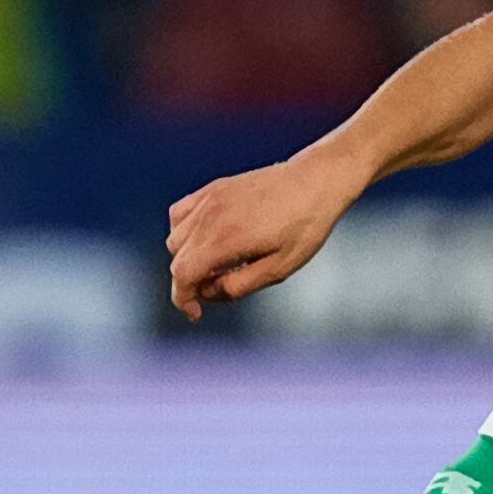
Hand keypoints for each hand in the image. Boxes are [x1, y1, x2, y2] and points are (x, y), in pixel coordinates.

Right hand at [165, 151, 365, 318]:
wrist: (316, 180)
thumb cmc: (305, 225)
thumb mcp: (279, 268)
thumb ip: (239, 286)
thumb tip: (208, 293)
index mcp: (226, 238)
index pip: (182, 274)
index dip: (183, 299)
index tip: (196, 312)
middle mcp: (211, 215)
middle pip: (177, 258)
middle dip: (190, 282)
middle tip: (218, 289)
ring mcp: (210, 198)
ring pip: (176, 237)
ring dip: (188, 257)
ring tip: (220, 264)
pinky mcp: (214, 188)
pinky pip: (180, 213)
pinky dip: (184, 232)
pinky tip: (208, 240)